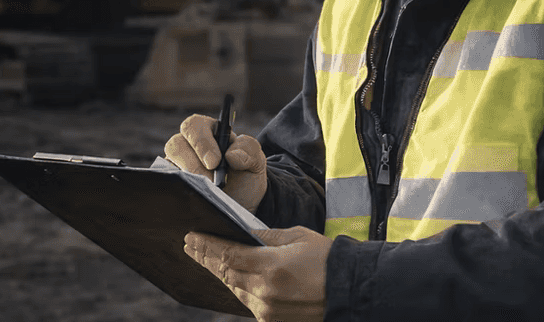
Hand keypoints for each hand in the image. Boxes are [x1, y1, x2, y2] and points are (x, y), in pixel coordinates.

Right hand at [164, 114, 267, 212]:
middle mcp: (187, 146)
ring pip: (169, 166)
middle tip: (210, 181)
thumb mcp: (255, 161)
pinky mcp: (173, 184)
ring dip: (188, 179)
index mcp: (207, 132)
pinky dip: (180, 191)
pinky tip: (195, 199)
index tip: (214, 162)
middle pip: (176, 145)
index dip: (201, 142)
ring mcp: (177, 165)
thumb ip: (249, 150)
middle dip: (192, 164)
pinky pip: (167, 185)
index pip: (194, 126)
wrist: (242, 205)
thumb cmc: (245, 176)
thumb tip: (232, 155)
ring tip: (206, 192)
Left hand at [184, 226, 330, 321]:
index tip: (191, 237)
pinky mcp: (272, 321)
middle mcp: (265, 291)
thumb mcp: (297, 237)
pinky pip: (248, 302)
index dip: (206, 246)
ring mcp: (268, 310)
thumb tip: (242, 232)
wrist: (351, 292)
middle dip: (207, 258)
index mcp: (270, 267)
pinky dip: (239, 288)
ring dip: (221, 273)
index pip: (227, 254)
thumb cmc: (327, 260)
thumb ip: (266, 237)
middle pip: (225, 273)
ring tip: (206, 259)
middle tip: (191, 246)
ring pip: (234, 289)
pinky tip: (232, 277)